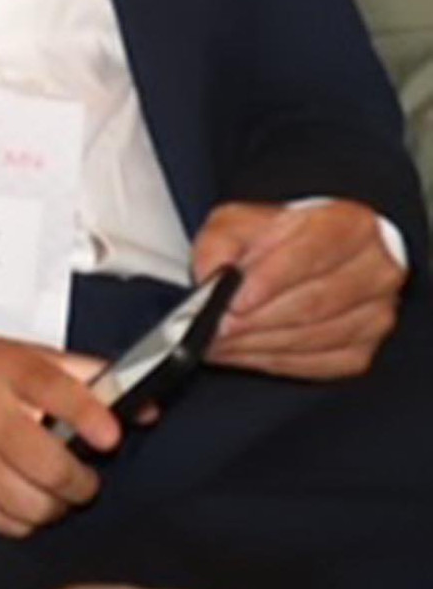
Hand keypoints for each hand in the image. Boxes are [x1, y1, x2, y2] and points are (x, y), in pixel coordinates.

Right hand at [0, 326, 119, 533]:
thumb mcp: (16, 351)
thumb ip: (79, 374)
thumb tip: (139, 404)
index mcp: (1, 371)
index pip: (56, 393)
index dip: (92, 419)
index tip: (110, 435)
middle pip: (49, 466)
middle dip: (82, 481)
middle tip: (86, 477)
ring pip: (32, 505)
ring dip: (57, 506)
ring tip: (57, 492)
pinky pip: (5, 522)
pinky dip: (26, 519)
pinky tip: (26, 499)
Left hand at [196, 199, 403, 380]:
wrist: (294, 261)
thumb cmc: (271, 240)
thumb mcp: (236, 224)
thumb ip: (220, 244)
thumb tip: (212, 275)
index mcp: (352, 225)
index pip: (314, 252)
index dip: (273, 278)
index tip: (235, 298)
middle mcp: (375, 270)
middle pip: (315, 302)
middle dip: (257, 318)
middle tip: (215, 325)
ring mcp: (374, 315)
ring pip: (314, 337)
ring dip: (258, 343)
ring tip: (216, 340)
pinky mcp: (361, 351)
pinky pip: (315, 364)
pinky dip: (270, 360)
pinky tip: (239, 352)